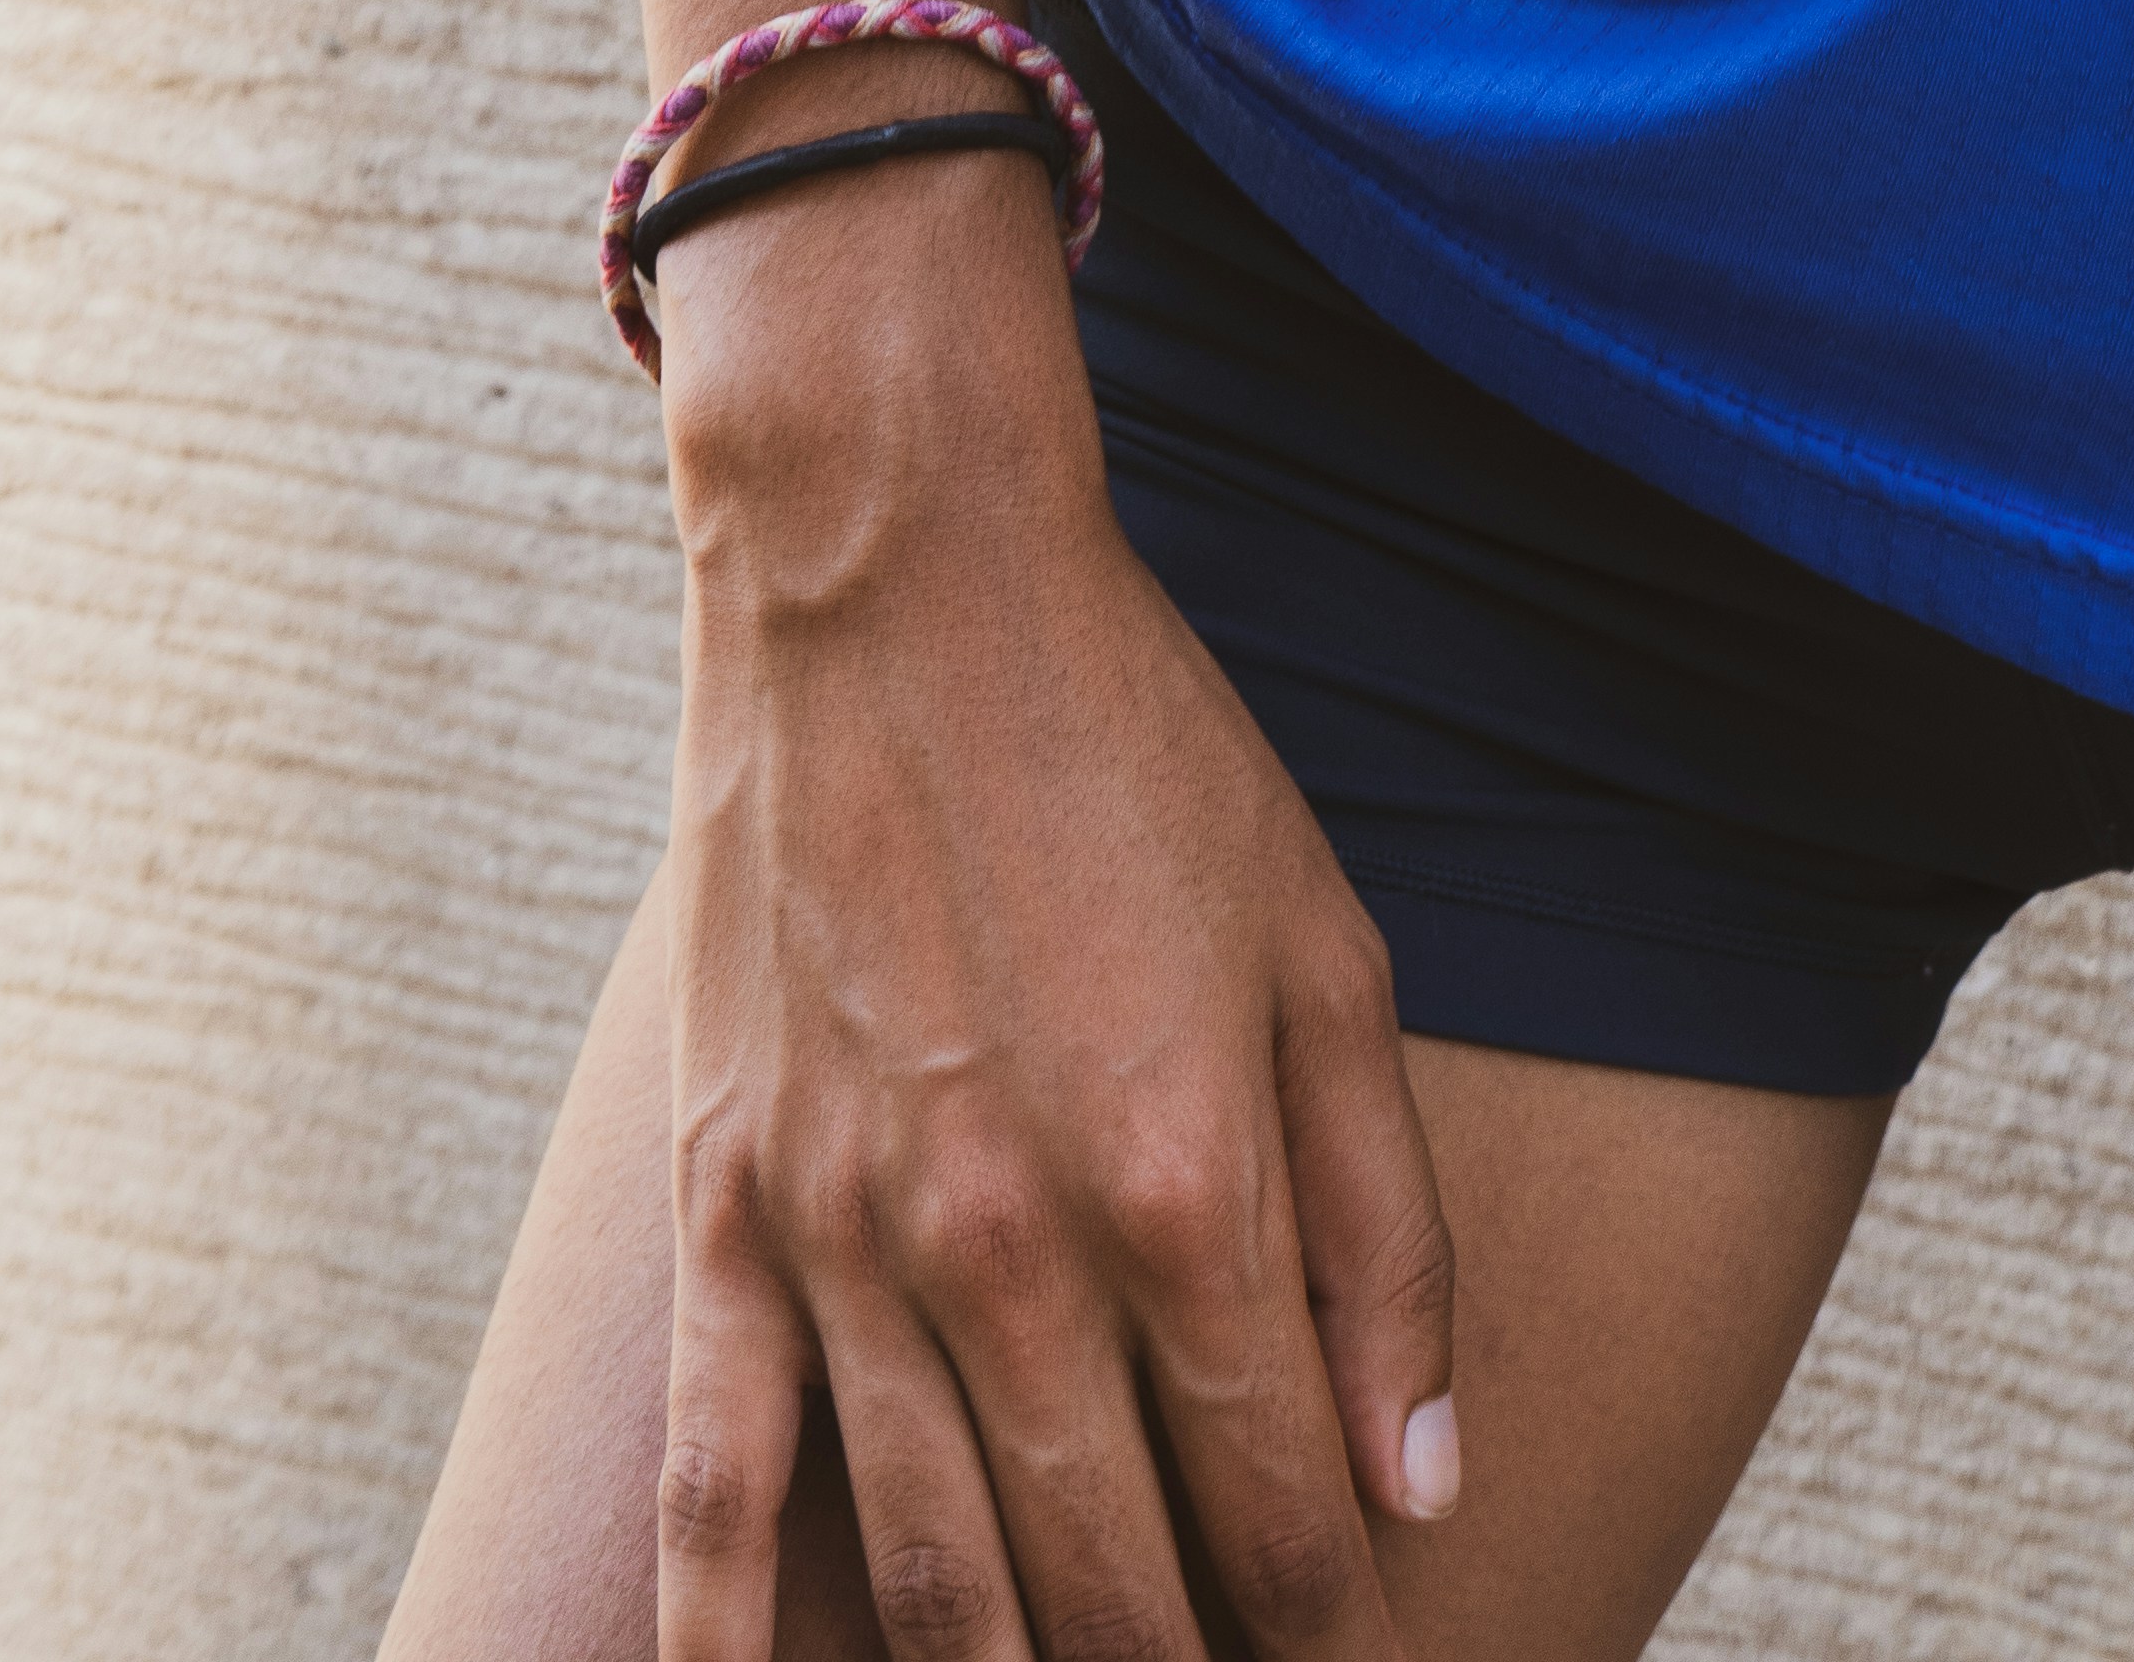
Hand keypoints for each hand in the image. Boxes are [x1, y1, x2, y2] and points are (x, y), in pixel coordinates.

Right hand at [648, 151, 1460, 1661]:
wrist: (901, 579)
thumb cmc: (1139, 751)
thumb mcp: (1327, 954)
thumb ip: (1385, 1231)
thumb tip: (1421, 1482)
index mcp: (1188, 1188)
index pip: (1278, 1516)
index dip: (1326, 1624)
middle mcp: (1014, 1252)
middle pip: (1105, 1588)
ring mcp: (847, 1243)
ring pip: (929, 1584)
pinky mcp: (726, 1210)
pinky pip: (712, 1488)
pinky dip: (731, 1645)